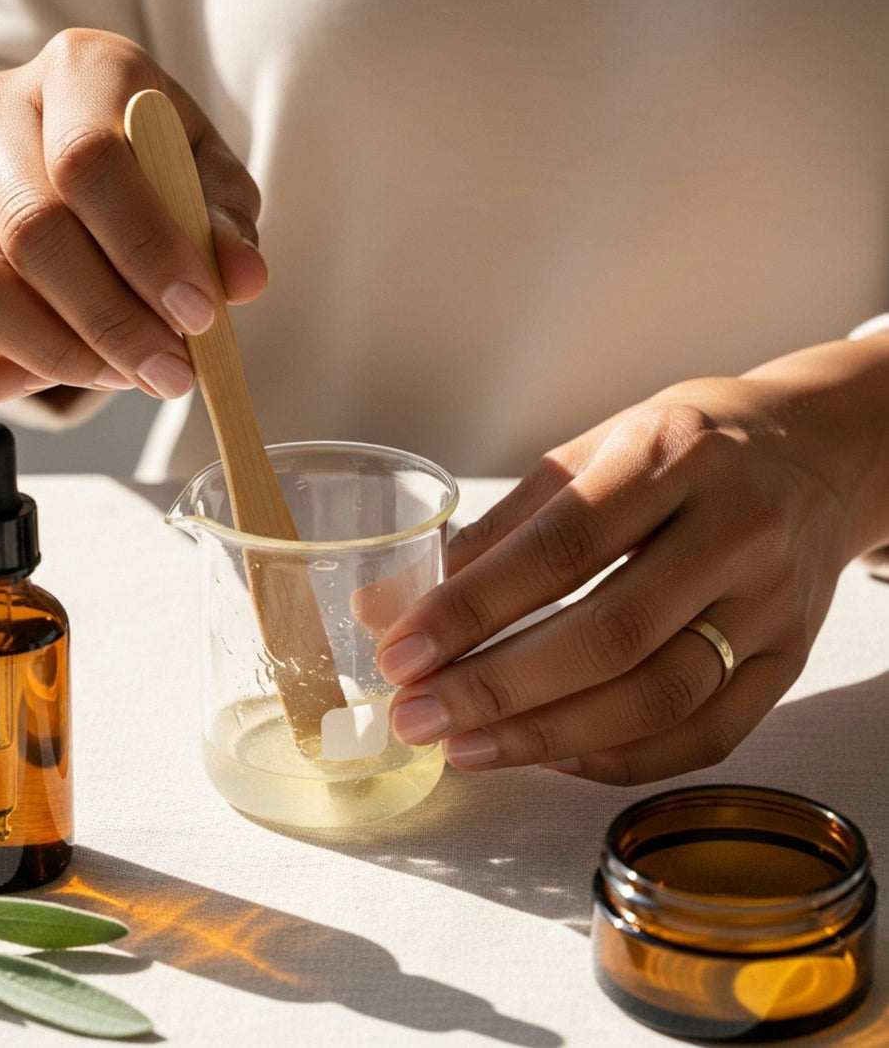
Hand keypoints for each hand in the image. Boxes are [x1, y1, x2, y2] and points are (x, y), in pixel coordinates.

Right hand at [0, 29, 267, 405]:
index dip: (147, 250)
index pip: (91, 159)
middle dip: (112, 321)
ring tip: (129, 374)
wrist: (98, 171)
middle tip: (174, 372)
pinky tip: (69, 375)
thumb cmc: (166, 174)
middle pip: (32, 230)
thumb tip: (243, 279)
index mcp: (80, 72)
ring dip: (59, 353)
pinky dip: (0, 376)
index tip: (199, 315)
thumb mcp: (213, 186)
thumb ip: (227, 226)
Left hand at [377, 339, 888, 783]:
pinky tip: (551, 755)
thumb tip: (392, 602)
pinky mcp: (790, 661)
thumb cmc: (684, 447)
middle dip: (497, 689)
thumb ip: (496, 530)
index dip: (472, 610)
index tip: (402, 652)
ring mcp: (772, 605)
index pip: (560, 550)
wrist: (813, 453)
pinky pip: (706, 734)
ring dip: (548, 736)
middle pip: (609, 637)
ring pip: (657, 698)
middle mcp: (733, 532)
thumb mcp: (590, 453)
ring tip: (465, 747)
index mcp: (672, 459)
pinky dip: (620, 758)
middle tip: (417, 717)